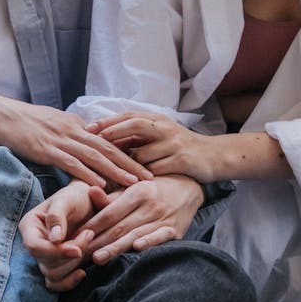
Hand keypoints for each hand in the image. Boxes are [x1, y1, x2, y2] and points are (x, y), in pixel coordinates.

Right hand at [0, 94, 152, 187]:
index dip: (128, 152)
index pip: (108, 139)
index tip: (146, 163)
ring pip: (96, 156)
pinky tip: (100, 185)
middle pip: (109, 148)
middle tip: (151, 177)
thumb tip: (84, 143)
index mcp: (76, 124)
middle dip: (131, 163)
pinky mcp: (46, 149)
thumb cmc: (21, 122)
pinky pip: (72, 163)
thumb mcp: (51, 125)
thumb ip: (69, 134)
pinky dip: (88, 174)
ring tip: (134, 183)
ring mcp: (61, 139)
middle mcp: (73, 130)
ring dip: (117, 170)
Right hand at [20, 181, 98, 291]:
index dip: (55, 252)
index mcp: (30, 226)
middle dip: (70, 254)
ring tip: (89, 240)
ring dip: (74, 264)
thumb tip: (54, 238)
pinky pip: (56, 284)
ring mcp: (45, 256)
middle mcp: (34, 243)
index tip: (77, 250)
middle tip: (89, 233)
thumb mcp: (66, 198)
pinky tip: (82, 272)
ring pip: (53, 274)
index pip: (34, 247)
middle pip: (45, 263)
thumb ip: (58, 216)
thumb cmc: (76, 196)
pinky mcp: (57, 266)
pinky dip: (69, 282)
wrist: (89, 202)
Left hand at [81, 175, 204, 264]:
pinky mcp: (176, 230)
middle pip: (120, 226)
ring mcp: (164, 217)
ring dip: (116, 248)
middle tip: (80, 253)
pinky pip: (161, 237)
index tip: (76, 236)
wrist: (189, 185)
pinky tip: (136, 249)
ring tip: (98, 258)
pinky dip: (149, 242)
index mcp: (137, 191)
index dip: (92, 225)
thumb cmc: (154, 186)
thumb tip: (89, 191)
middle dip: (99, 242)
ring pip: (135, 235)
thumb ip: (112, 194)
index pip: (110, 212)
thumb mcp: (134, 185)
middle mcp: (150, 204)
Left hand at [90, 112, 219, 182]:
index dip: (107, 121)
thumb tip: (104, 139)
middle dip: (113, 132)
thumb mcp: (159, 136)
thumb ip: (136, 136)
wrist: (214, 156)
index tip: (86, 128)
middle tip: (93, 141)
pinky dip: (142, 177)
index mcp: (157, 120)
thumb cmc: (179, 148)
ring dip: (126, 164)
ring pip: (143, 153)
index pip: (128, 115)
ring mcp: (174, 144)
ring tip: (108, 173)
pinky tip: (130, 186)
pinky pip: (156, 170)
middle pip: (135, 125)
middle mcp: (165, 128)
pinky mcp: (181, 160)